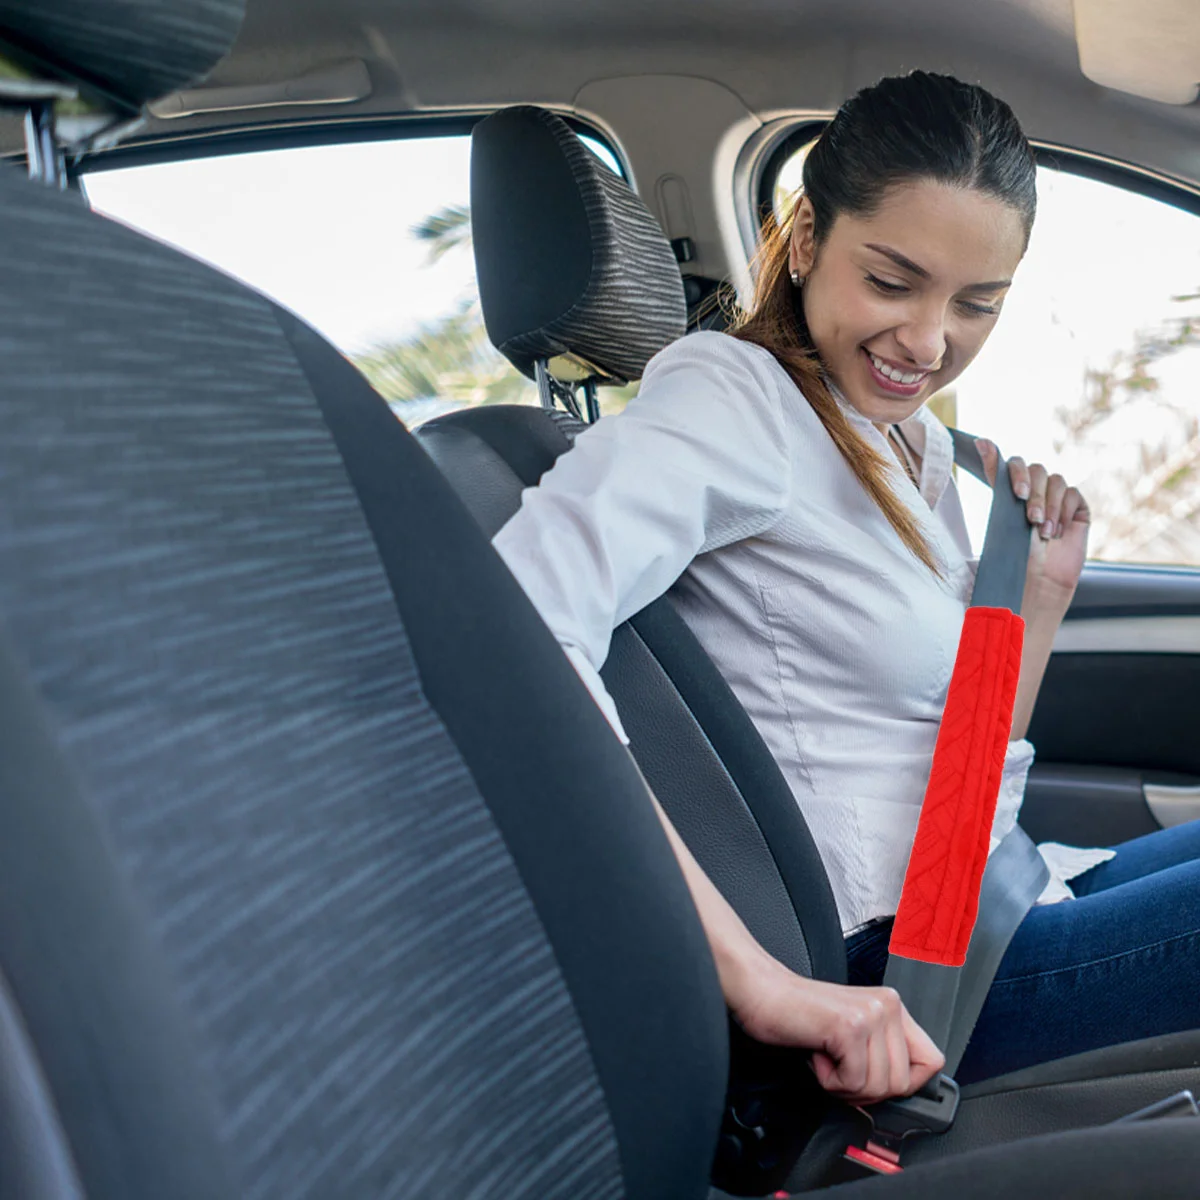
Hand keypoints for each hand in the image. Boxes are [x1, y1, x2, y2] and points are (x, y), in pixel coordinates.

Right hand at [728, 952, 944, 1103]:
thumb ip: (881, 1054)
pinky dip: (829, 1081)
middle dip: (865, 1089)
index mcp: (892, 1006)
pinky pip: (853, 1083)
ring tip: (825, 1055)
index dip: (904, 1085)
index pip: (932, 1061)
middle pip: (903, 1084)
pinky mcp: (849, 1027)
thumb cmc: (799, 1017)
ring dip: (844, 1085)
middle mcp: (888, 1005)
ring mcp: (871, 1014)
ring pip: (879, 1087)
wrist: (761, 992)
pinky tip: (816, 1054)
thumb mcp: (853, 1033)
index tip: (872, 1079)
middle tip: (837, 1065)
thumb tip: (906, 1097)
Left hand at [975, 439, 1089, 602]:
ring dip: (1049, 506)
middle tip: (1030, 520)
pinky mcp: (1077, 510)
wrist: (1036, 581)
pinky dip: (1064, 512)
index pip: (1017, 464)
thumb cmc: (1014, 552)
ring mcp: (1058, 499)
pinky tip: (1058, 531)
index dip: (1018, 474)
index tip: (1017, 494)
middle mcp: (1036, 491)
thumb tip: (981, 440)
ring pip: (1056, 482)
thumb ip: (997, 477)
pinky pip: (1073, 495)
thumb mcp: (1001, 512)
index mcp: (1014, 491)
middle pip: (1038, 471)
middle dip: (1034, 495)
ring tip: (1044, 533)